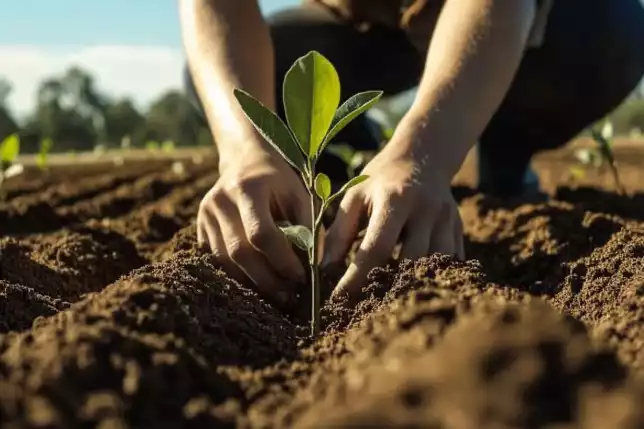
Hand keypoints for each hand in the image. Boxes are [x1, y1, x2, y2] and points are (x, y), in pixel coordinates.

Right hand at [197, 151, 309, 305]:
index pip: (261, 233)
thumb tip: (317, 267)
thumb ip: (309, 227)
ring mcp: (205, 216)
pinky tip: (258, 285)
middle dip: (267, 280)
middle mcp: (220, 201)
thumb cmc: (279, 182)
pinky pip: (216, 263)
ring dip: (252, 284)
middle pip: (239, 253)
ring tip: (277, 296)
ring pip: (225, 263)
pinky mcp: (199, 230)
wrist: (244, 162)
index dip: (282, 261)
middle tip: (290, 297)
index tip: (301, 278)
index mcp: (248, 188)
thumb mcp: (300, 195)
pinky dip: (238, 278)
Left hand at [322, 145, 464, 301]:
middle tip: (365, 310)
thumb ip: (340, 232)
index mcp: (395, 199)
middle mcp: (426, 209)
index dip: (357, 278)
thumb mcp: (355, 196)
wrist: (423, 155)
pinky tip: (414, 291)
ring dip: (414, 286)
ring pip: (437, 265)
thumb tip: (324, 271)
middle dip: (389, 287)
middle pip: (412, 260)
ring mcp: (447, 220)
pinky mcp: (460, 229)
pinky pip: (451, 263)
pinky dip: (434, 279)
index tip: (339, 301)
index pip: (376, 248)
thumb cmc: (381, 179)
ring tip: (389, 305)